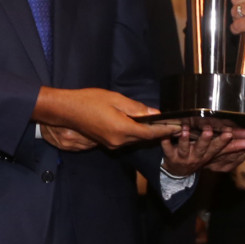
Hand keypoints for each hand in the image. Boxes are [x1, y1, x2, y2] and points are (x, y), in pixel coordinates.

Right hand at [34, 87, 178, 147]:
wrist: (66, 111)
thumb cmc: (88, 101)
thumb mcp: (115, 99)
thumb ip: (136, 108)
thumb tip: (154, 113)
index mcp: (122, 129)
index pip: (150, 133)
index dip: (165, 130)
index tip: (178, 126)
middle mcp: (118, 141)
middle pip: (144, 139)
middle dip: (159, 132)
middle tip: (174, 124)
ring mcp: (112, 144)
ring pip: (136, 140)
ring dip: (148, 134)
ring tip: (162, 125)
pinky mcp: (107, 143)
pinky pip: (127, 140)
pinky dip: (137, 134)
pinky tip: (141, 126)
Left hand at [161, 124, 244, 175]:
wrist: (179, 171)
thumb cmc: (201, 157)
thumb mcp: (217, 154)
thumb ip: (233, 147)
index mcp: (209, 155)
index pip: (219, 148)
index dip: (224, 141)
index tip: (230, 133)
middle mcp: (197, 156)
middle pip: (202, 148)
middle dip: (205, 140)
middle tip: (208, 130)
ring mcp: (183, 157)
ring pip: (184, 148)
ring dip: (185, 139)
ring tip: (185, 130)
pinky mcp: (170, 156)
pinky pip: (166, 149)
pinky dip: (165, 142)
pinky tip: (164, 135)